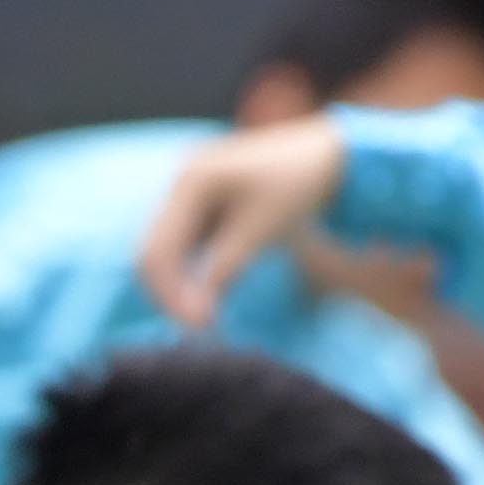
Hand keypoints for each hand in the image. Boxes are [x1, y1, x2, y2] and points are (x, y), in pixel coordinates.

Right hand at [135, 114, 353, 329]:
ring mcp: (188, 189)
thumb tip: (195, 317)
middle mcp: (180, 180)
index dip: (169, 294)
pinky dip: (191, 270)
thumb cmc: (299, 188)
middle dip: (169, 292)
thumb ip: (222, 270)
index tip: (197, 326)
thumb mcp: (259, 232)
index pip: (158, 251)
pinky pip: (183, 243)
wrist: (331, 157)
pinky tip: (210, 290)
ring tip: (206, 313)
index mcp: (190, 180)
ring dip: (178, 284)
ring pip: (165, 250)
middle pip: (152, 251)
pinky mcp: (200, 201)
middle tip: (199, 326)